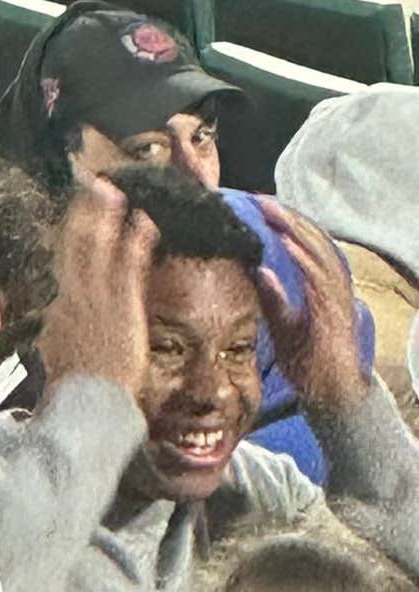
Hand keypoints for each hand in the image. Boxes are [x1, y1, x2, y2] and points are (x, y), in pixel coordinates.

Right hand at [38, 177, 159, 394]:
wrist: (85, 406)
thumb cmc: (71, 390)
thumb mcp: (53, 354)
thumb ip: (54, 331)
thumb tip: (51, 318)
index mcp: (55, 309)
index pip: (60, 263)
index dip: (67, 233)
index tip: (73, 211)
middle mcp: (71, 298)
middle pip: (75, 247)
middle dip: (83, 214)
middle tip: (91, 182)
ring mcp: (97, 301)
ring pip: (98, 250)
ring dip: (106, 218)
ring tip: (113, 189)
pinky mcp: (122, 308)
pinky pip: (129, 268)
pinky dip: (136, 243)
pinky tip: (145, 222)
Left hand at [255, 198, 368, 414]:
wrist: (329, 391)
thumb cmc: (308, 359)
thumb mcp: (283, 323)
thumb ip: (273, 297)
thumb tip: (257, 270)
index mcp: (320, 286)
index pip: (304, 247)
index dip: (287, 226)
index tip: (262, 209)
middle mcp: (331, 286)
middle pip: (312, 242)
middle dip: (288, 219)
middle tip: (262, 200)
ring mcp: (335, 297)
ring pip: (318, 253)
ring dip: (295, 230)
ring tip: (272, 212)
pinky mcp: (332, 311)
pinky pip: (319, 279)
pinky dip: (303, 259)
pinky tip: (287, 243)